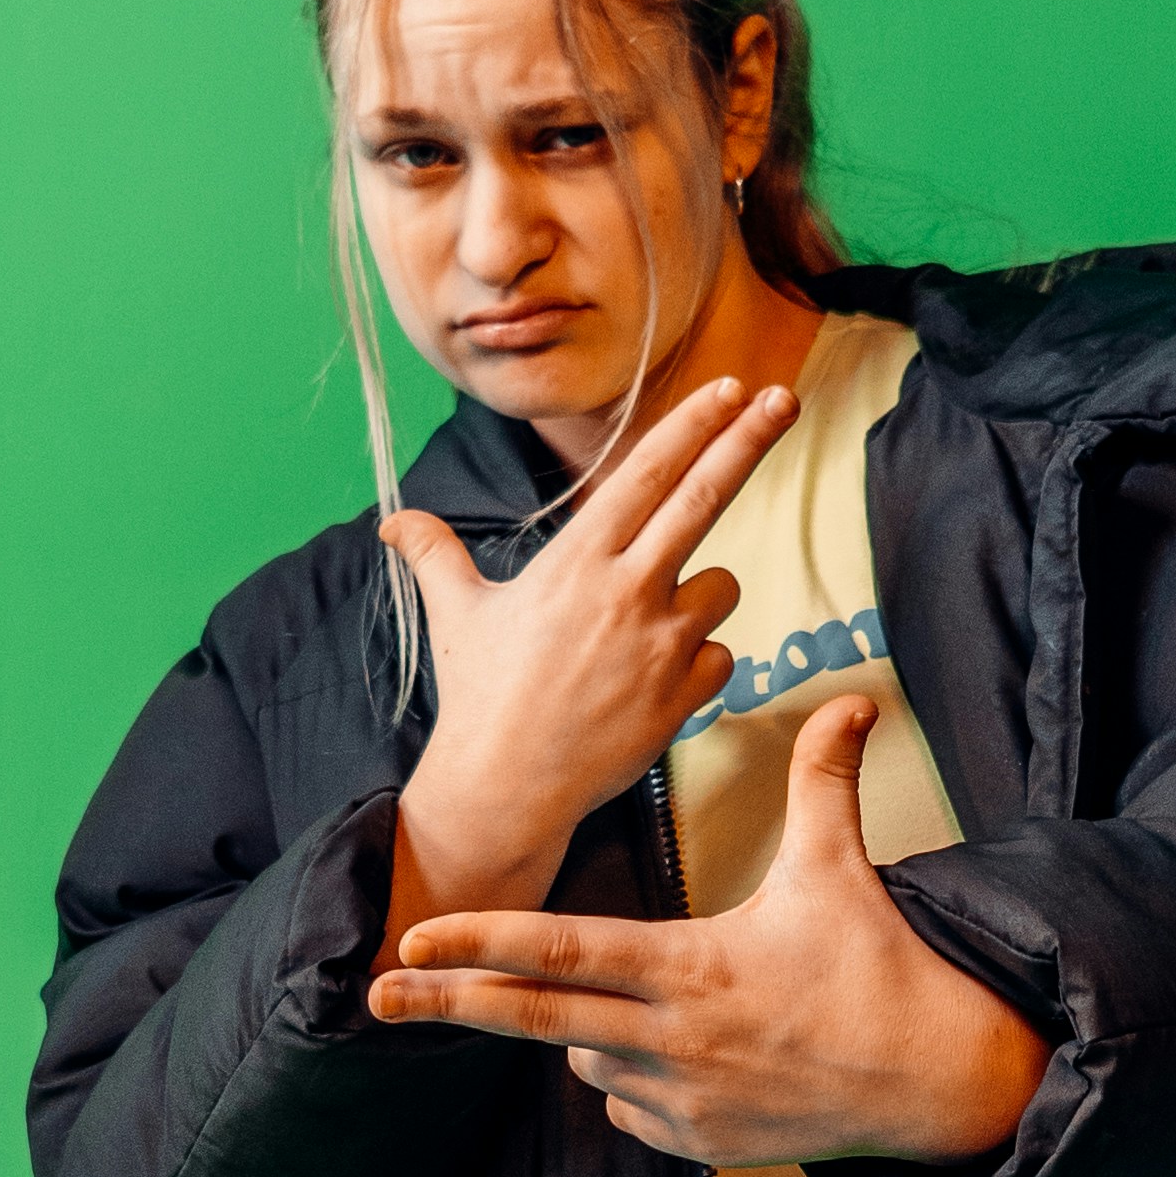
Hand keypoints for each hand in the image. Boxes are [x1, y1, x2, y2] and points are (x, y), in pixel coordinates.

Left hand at [369, 685, 1051, 1175]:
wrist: (933, 1081)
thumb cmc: (879, 970)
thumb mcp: (841, 872)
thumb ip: (824, 783)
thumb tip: (853, 698)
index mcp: (690, 967)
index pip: (563, 949)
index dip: (481, 941)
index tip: (413, 936)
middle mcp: (670, 1040)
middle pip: (532, 1020)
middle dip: (445, 1005)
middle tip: (371, 995)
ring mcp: (678, 1100)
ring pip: (581, 1058)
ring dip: (582, 1030)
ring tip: (652, 1005)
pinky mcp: (693, 1144)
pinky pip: (624, 1105)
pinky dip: (630, 1077)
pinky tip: (689, 1054)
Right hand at [382, 374, 799, 929]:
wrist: (505, 787)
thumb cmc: (480, 696)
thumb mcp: (455, 614)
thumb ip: (433, 555)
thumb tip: (392, 524)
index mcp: (577, 560)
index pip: (647, 474)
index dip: (693, 426)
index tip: (731, 389)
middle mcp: (627, 590)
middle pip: (705, 498)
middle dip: (749, 440)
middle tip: (782, 399)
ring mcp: (662, 643)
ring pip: (721, 587)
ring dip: (700, 595)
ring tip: (643, 634)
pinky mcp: (684, 695)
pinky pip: (721, 656)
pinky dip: (699, 663)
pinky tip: (654, 683)